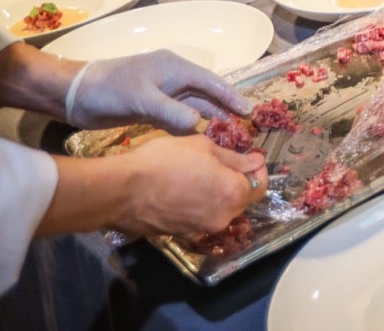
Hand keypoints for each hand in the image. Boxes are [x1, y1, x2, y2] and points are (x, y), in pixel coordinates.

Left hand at [66, 49, 252, 133]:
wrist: (75, 95)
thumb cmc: (110, 88)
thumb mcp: (141, 98)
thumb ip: (171, 110)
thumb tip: (199, 123)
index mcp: (174, 68)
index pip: (210, 82)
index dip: (230, 95)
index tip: (249, 110)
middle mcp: (172, 79)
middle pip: (205, 94)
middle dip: (224, 109)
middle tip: (245, 127)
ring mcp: (162, 94)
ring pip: (193, 107)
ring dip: (209, 119)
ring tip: (228, 135)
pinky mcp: (151, 109)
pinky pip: (178, 118)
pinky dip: (190, 127)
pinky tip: (200, 139)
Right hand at [113, 135, 266, 237]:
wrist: (122, 191)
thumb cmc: (164, 161)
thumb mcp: (202, 147)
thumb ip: (234, 158)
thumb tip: (255, 162)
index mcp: (233, 194)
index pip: (261, 185)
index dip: (258, 170)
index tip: (249, 157)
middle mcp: (223, 218)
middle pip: (242, 200)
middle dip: (238, 182)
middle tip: (223, 163)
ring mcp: (202, 230)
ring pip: (222, 211)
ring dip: (219, 195)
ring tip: (201, 176)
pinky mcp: (183, 236)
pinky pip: (202, 219)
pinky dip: (201, 207)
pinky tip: (185, 192)